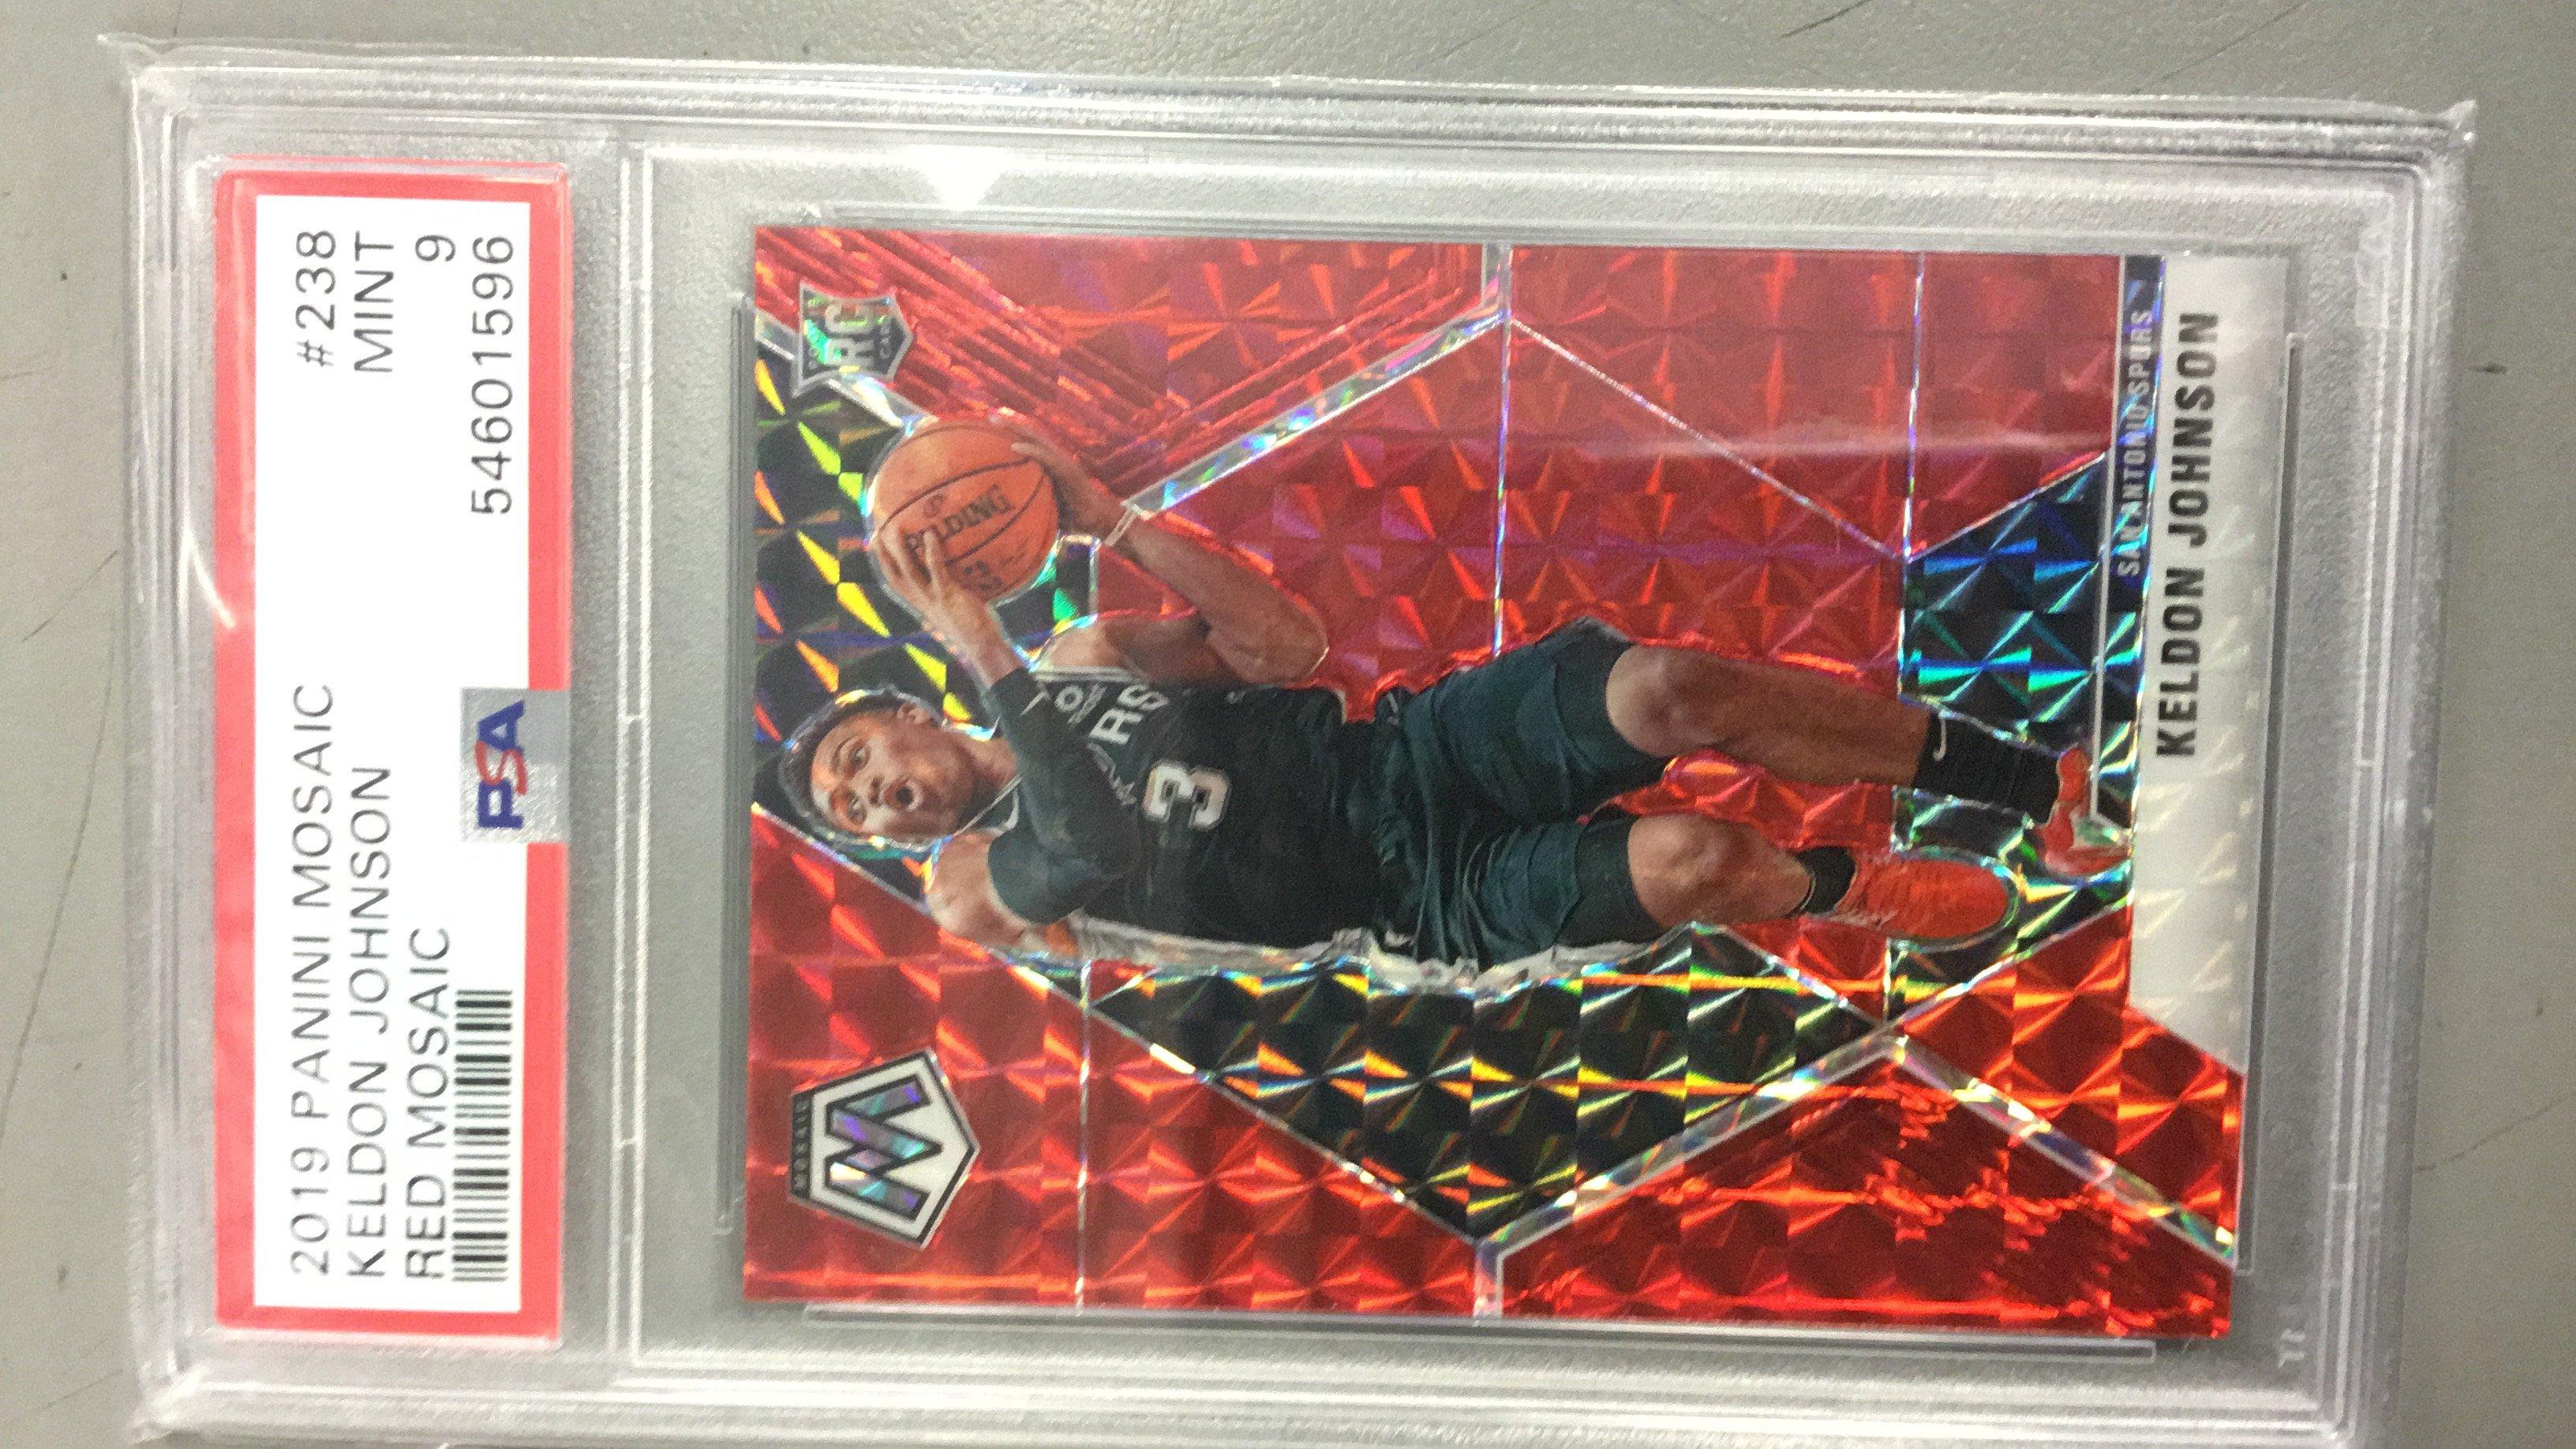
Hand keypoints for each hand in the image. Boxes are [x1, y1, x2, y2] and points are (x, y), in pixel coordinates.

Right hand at [871, 526, 1022, 684]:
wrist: (980, 644)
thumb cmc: (969, 624)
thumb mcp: (949, 607)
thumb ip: (942, 592)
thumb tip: (946, 570)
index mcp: (919, 603)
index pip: (895, 582)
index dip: (884, 564)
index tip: (876, 545)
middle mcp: (921, 600)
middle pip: (895, 575)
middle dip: (884, 554)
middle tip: (879, 531)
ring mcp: (932, 598)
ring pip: (910, 571)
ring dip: (902, 550)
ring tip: (898, 528)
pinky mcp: (946, 594)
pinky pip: (936, 570)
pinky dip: (931, 553)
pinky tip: (930, 536)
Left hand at [988, 410, 1125, 537]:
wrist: (1097, 520)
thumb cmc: (1071, 517)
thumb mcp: (1046, 507)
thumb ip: (1030, 502)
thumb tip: (1006, 514)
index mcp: (1050, 465)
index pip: (1031, 444)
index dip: (1014, 434)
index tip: (992, 428)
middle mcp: (1056, 458)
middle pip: (1032, 436)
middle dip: (1011, 425)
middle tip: (990, 417)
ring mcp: (1062, 462)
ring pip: (1037, 440)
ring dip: (1017, 429)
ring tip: (997, 421)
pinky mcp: (1068, 470)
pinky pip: (1047, 457)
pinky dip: (1031, 450)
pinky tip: (1015, 446)